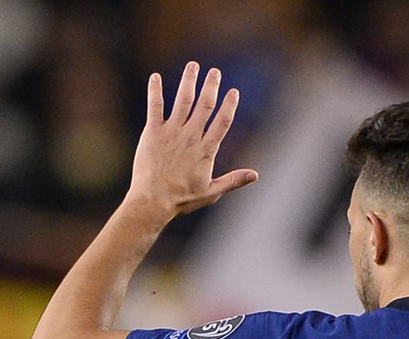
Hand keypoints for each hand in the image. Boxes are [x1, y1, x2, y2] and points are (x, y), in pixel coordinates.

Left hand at [126, 61, 257, 219]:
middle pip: (204, 105)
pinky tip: (155, 77)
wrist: (152, 201)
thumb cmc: (181, 199)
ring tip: (193, 66)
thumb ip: (233, 180)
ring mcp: (171, 132)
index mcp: (206, 150)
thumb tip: (256, 175)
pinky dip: (155, 91)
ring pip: (183, 101)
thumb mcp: (211, 192)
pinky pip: (155, 107)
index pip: (222, 122)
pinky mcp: (153, 133)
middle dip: (211, 86)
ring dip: (189, 82)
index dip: (229, 105)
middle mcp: (191, 136)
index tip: (233, 92)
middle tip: (215, 72)